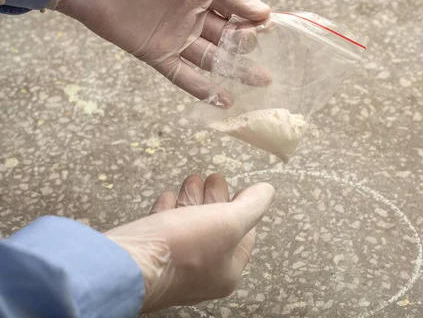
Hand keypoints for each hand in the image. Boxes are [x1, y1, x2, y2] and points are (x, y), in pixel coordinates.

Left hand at [50, 0, 270, 105]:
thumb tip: (263, 13)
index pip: (237, 11)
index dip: (254, 23)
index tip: (273, 34)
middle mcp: (192, 15)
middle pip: (227, 39)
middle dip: (248, 54)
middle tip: (268, 72)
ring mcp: (174, 36)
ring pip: (210, 58)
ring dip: (233, 72)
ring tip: (257, 85)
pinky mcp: (155, 53)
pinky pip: (182, 75)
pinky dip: (202, 88)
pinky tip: (223, 99)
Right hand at [105, 174, 274, 312]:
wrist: (126, 265)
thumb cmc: (182, 248)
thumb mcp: (229, 222)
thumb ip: (252, 205)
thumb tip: (267, 191)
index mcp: (226, 272)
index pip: (244, 236)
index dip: (245, 208)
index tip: (241, 188)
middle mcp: (201, 274)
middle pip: (215, 229)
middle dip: (216, 200)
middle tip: (214, 178)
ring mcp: (173, 267)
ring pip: (189, 227)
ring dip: (193, 200)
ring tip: (193, 178)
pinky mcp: (149, 257)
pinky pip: (164, 231)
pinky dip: (169, 210)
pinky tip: (168, 197)